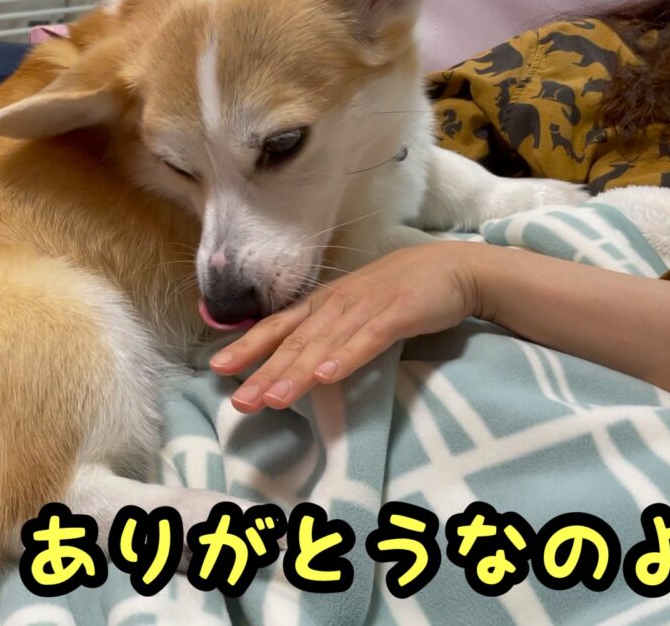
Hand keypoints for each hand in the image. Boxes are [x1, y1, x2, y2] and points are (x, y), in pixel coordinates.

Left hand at [210, 243, 484, 413]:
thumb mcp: (354, 308)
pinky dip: (346, 358)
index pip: (278, 327)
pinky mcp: (397, 314)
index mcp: (324, 304)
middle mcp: (337, 304)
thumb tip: (293, 360)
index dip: (247, 346)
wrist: (452, 267)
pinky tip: (327, 376)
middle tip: (239, 403)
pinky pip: (367, 340)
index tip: (217, 368)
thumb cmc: (399, 292)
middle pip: (294, 342)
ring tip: (273, 399)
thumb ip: (325, 330)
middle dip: (264, 373)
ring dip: (297, 372)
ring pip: (323, 345)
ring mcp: (366, 308)